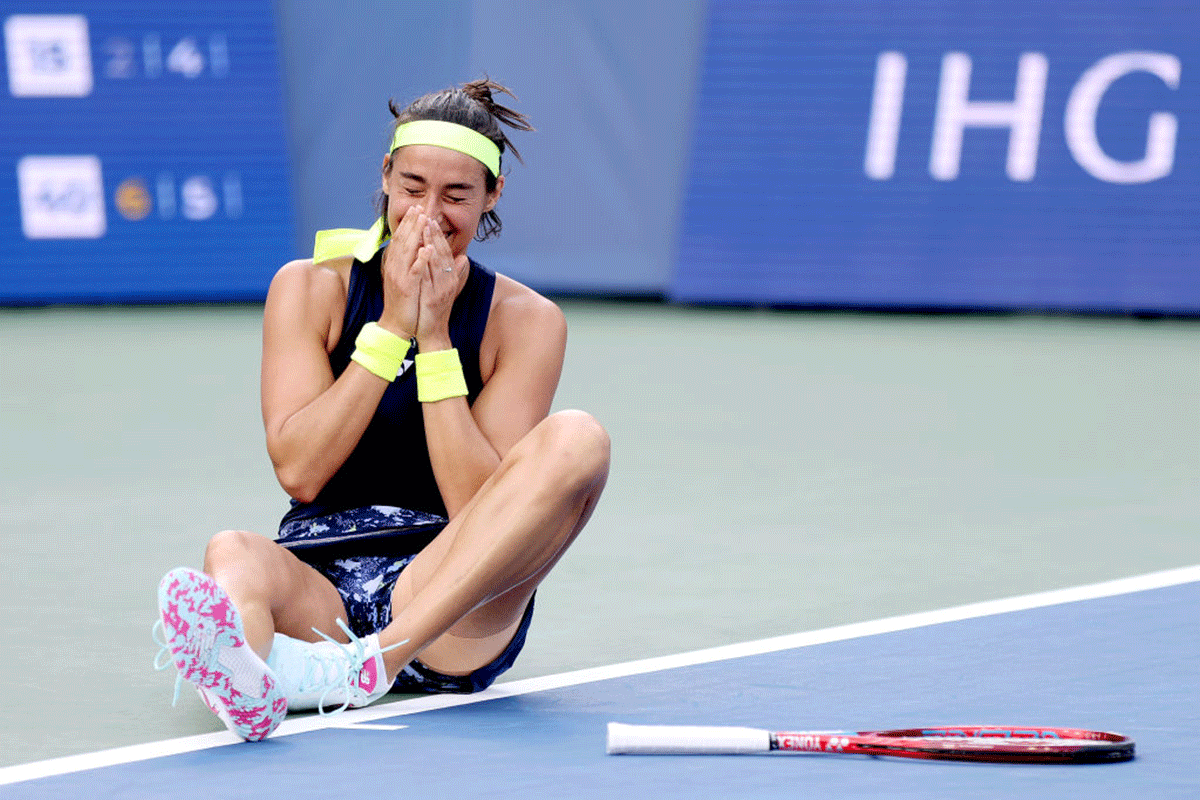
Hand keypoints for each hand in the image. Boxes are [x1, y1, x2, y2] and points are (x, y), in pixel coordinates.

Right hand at [377, 205, 423, 337]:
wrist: (397, 324)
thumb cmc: (404, 302)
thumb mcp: (407, 278)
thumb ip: (413, 262)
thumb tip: (420, 248)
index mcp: (395, 264)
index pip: (400, 239)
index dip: (407, 223)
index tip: (415, 209)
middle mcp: (394, 267)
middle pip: (402, 240)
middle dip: (411, 222)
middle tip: (418, 206)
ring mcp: (399, 276)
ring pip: (407, 250)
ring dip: (415, 233)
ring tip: (423, 218)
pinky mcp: (406, 287)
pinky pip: (414, 271)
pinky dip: (420, 259)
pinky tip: (426, 248)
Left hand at [413, 216, 468, 348]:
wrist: (433, 334)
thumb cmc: (437, 312)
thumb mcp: (446, 289)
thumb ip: (453, 273)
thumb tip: (463, 258)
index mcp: (449, 278)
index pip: (445, 252)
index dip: (438, 236)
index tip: (431, 220)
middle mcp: (448, 282)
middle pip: (442, 253)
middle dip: (434, 234)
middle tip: (427, 216)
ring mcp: (441, 290)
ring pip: (437, 262)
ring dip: (431, 243)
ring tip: (424, 227)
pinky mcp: (433, 298)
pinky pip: (429, 277)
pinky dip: (427, 264)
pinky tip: (423, 252)